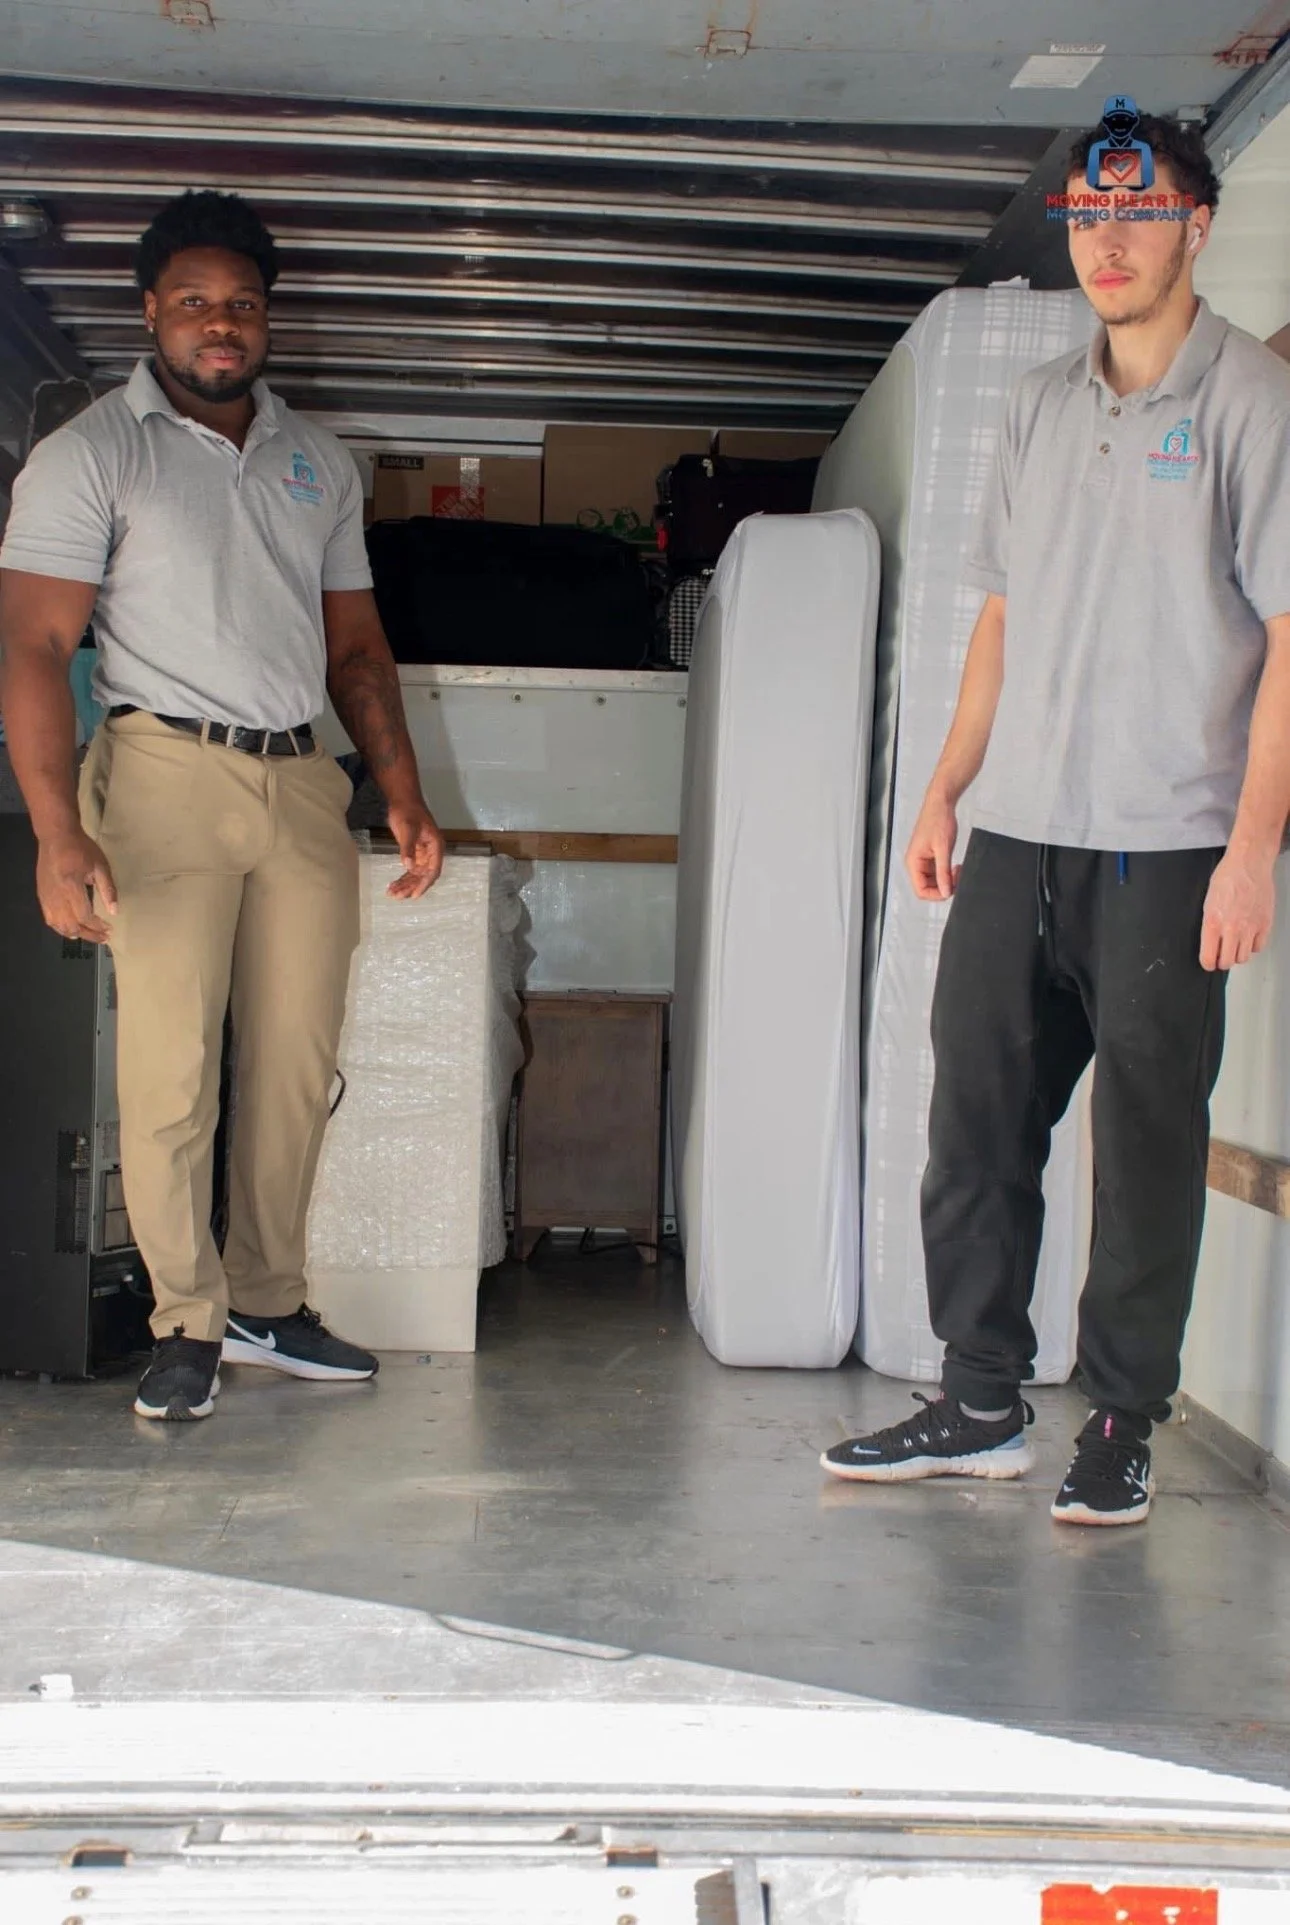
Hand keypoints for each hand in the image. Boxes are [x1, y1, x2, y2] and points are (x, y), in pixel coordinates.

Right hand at [36, 828, 117, 942]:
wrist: (56, 836)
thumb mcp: (100, 866)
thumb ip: (108, 890)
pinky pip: (49, 918)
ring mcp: (46, 896)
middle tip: (103, 937)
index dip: (97, 926)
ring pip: (58, 925)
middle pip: (71, 925)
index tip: (109, 929)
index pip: (84, 916)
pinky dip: (60, 927)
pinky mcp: (41, 895)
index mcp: (71, 887)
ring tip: (89, 935)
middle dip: (88, 934)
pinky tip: (71, 928)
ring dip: (74, 933)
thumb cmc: (81, 848)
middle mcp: (56, 895)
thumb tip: (114, 911)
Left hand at [386, 798, 443, 899]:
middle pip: (423, 876)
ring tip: (391, 894)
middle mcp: (431, 853)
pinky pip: (409, 870)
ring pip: (415, 875)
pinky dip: (402, 878)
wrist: (403, 801)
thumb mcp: (408, 829)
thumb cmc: (408, 812)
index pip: (433, 870)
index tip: (414, 895)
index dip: (424, 884)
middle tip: (397, 896)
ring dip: (405, 885)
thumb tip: (408, 866)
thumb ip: (408, 848)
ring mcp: (422, 854)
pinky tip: (392, 885)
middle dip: (411, 887)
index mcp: (435, 847)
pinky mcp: (413, 853)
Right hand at [906, 785, 960, 901]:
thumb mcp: (943, 849)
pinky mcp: (930, 856)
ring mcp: (922, 860)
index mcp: (913, 862)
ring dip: (946, 880)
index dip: (936, 894)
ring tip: (958, 870)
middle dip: (944, 886)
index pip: (921, 890)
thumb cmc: (938, 821)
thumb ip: (943, 873)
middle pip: (927, 887)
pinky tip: (955, 866)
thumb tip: (946, 892)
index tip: (952, 890)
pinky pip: (937, 872)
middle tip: (958, 878)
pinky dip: (947, 872)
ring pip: (933, 881)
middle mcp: (915, 863)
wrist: (941, 804)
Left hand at [1200, 849, 1275, 970]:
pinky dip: (1253, 946)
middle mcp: (1231, 928)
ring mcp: (1250, 927)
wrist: (1248, 864)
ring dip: (1237, 954)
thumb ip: (1209, 925)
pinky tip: (1248, 937)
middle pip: (1227, 962)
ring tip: (1235, 945)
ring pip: (1243, 957)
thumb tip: (1210, 942)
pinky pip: (1259, 947)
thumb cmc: (1227, 877)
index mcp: (1212, 922)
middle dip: (1222, 961)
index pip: (1208, 957)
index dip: (1208, 963)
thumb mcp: (1208, 902)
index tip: (1209, 962)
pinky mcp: (1265, 923)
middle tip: (1222, 955)